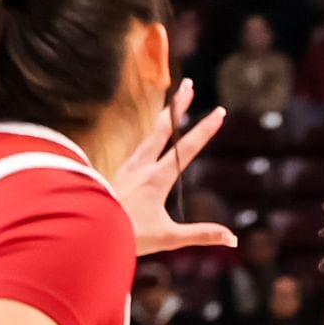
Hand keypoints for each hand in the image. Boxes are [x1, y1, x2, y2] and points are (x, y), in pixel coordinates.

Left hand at [113, 81, 237, 256]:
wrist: (90, 232)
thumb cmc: (129, 236)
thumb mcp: (168, 238)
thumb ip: (200, 234)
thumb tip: (232, 239)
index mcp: (157, 178)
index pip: (188, 149)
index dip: (206, 130)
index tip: (219, 112)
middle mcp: (142, 166)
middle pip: (164, 128)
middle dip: (179, 106)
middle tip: (189, 85)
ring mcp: (128, 168)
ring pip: (149, 136)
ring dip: (163, 119)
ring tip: (171, 106)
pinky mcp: (118, 174)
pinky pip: (138, 150)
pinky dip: (149, 139)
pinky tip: (149, 142)